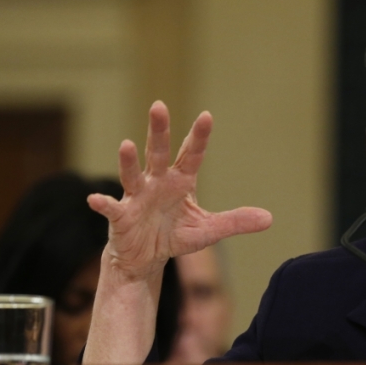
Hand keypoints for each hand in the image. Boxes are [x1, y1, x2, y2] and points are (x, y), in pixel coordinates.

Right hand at [87, 101, 272, 279]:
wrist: (145, 259)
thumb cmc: (174, 236)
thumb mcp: (209, 230)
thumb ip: (236, 221)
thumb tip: (269, 219)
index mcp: (180, 182)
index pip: (192, 154)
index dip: (199, 136)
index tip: (206, 116)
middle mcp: (157, 183)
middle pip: (158, 152)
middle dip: (158, 131)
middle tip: (159, 105)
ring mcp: (137, 198)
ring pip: (133, 175)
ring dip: (129, 161)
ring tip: (127, 144)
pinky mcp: (121, 217)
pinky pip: (112, 209)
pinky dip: (104, 204)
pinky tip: (95, 200)